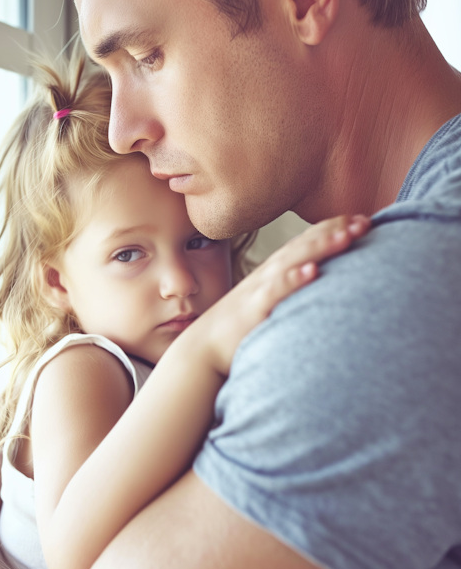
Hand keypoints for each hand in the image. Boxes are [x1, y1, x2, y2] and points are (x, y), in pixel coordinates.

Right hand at [192, 214, 370, 376]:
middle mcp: (269, 274)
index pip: (306, 241)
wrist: (203, 348)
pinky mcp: (253, 309)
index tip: (361, 219)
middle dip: (334, 231)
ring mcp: (261, 289)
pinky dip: (293, 279)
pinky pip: (275, 292)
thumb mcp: (269, 302)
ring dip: (320, 247)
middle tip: (365, 222)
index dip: (332, 228)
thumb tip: (317, 285)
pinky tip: (312, 271)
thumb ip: (290, 290)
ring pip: (293, 262)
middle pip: (305, 245)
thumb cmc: (241, 327)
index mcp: (274, 271)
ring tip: (346, 236)